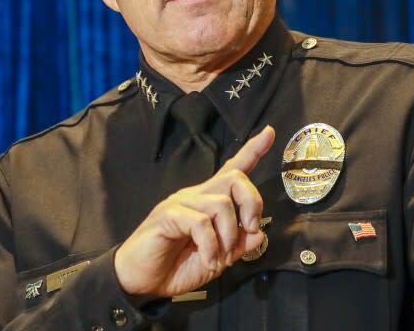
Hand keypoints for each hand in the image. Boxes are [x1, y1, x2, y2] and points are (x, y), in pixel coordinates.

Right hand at [114, 126, 275, 297]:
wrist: (142, 281)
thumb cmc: (175, 266)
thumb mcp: (217, 260)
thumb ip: (237, 247)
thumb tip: (260, 234)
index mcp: (209, 202)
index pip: (233, 169)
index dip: (253, 150)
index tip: (270, 132)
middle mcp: (197, 195)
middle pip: (235, 179)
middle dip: (253, 203)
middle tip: (251, 229)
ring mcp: (182, 202)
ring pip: (222, 204)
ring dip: (229, 236)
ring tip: (220, 258)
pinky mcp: (169, 213)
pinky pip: (202, 223)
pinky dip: (211, 247)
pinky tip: (208, 261)